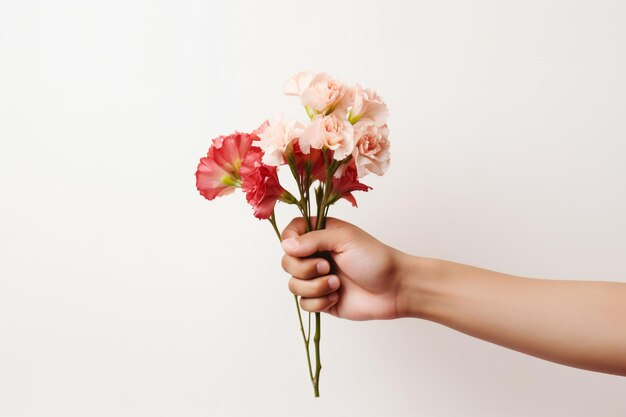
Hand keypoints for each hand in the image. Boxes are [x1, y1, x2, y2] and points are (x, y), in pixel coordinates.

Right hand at [280, 217, 405, 319]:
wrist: (395, 289)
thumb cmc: (375, 259)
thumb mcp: (345, 239)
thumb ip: (313, 239)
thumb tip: (286, 245)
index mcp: (321, 235)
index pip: (290, 233)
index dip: (288, 241)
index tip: (300, 248)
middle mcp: (316, 255)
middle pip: (287, 262)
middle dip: (304, 268)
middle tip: (327, 267)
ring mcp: (317, 279)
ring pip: (293, 285)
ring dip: (314, 287)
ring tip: (336, 284)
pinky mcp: (322, 300)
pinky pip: (304, 304)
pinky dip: (319, 302)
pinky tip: (337, 297)